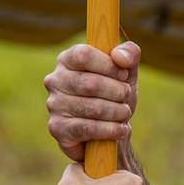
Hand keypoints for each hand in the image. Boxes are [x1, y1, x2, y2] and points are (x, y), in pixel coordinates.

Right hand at [44, 42, 140, 161]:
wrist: (111, 130)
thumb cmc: (115, 95)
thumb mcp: (127, 72)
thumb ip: (129, 54)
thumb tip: (120, 56)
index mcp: (68, 60)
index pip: (84, 55)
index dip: (109, 65)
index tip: (124, 74)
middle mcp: (55, 80)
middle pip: (91, 83)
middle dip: (118, 92)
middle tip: (126, 96)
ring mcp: (54, 105)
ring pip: (93, 108)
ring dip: (118, 112)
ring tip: (124, 113)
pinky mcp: (58, 128)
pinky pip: (88, 128)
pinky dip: (111, 129)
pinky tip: (121, 129)